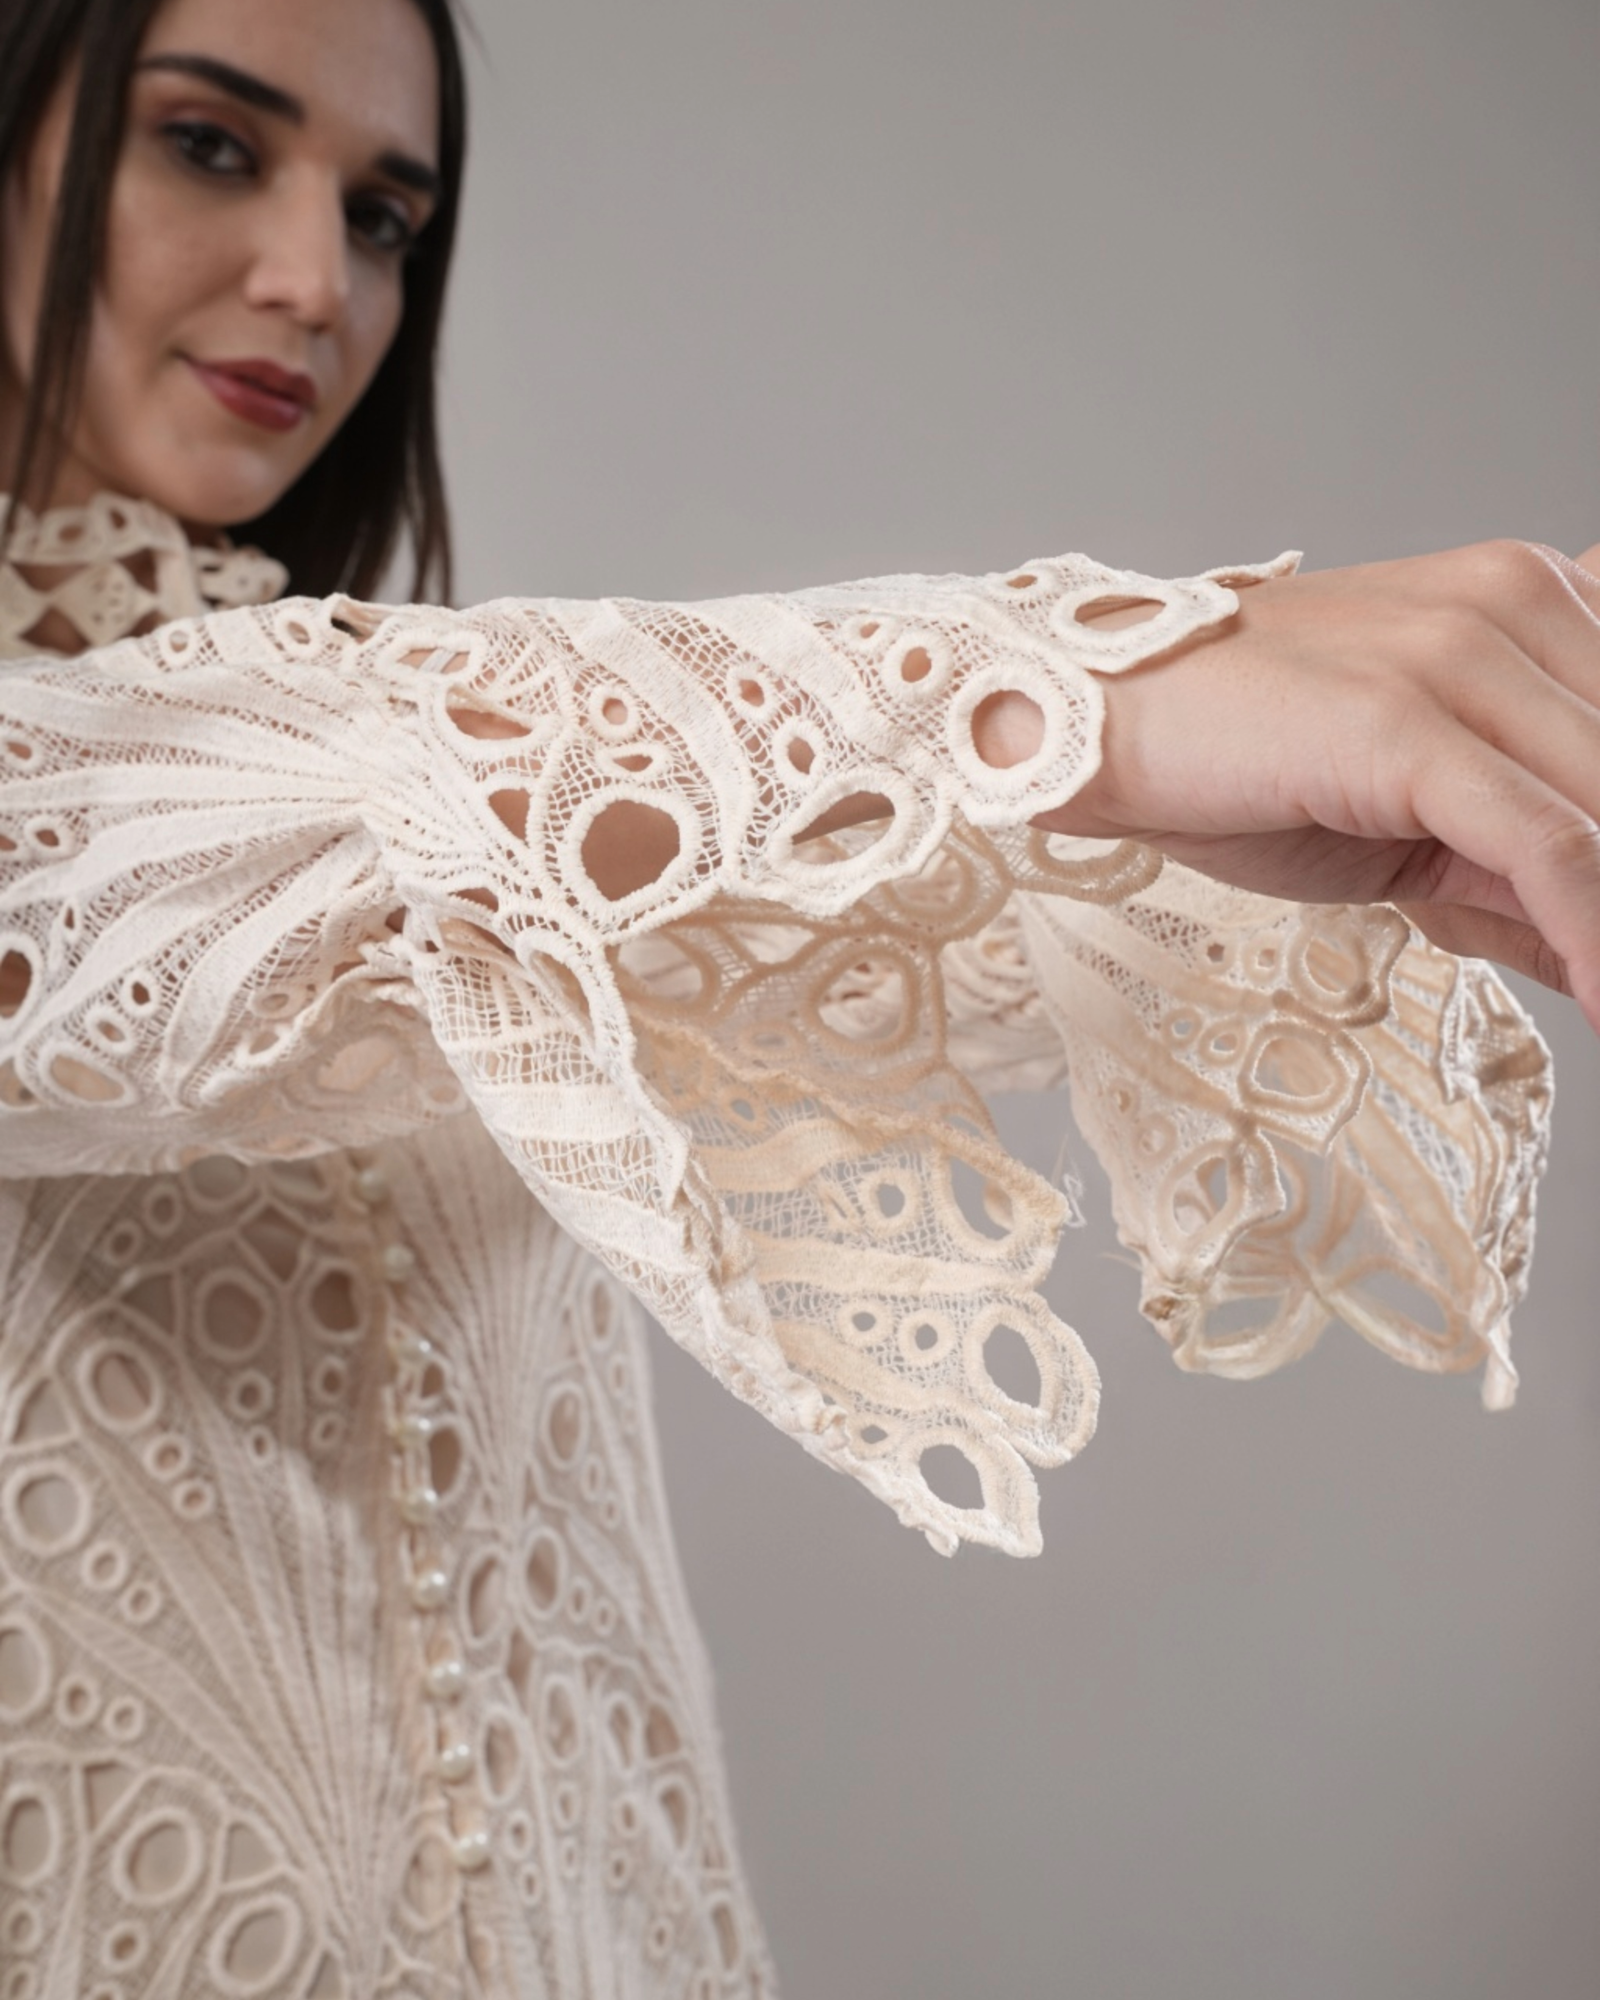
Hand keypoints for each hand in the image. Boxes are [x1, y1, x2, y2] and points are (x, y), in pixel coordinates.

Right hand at [1011, 539, 1599, 1028]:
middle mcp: (1512, 603)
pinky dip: (1591, 935)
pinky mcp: (1407, 723)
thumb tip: (1594, 950)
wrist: (1090, 725)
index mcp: (1526, 600)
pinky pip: (1551, 847)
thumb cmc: (1233, 756)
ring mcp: (1459, 656)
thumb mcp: (1410, 807)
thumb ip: (1518, 855)